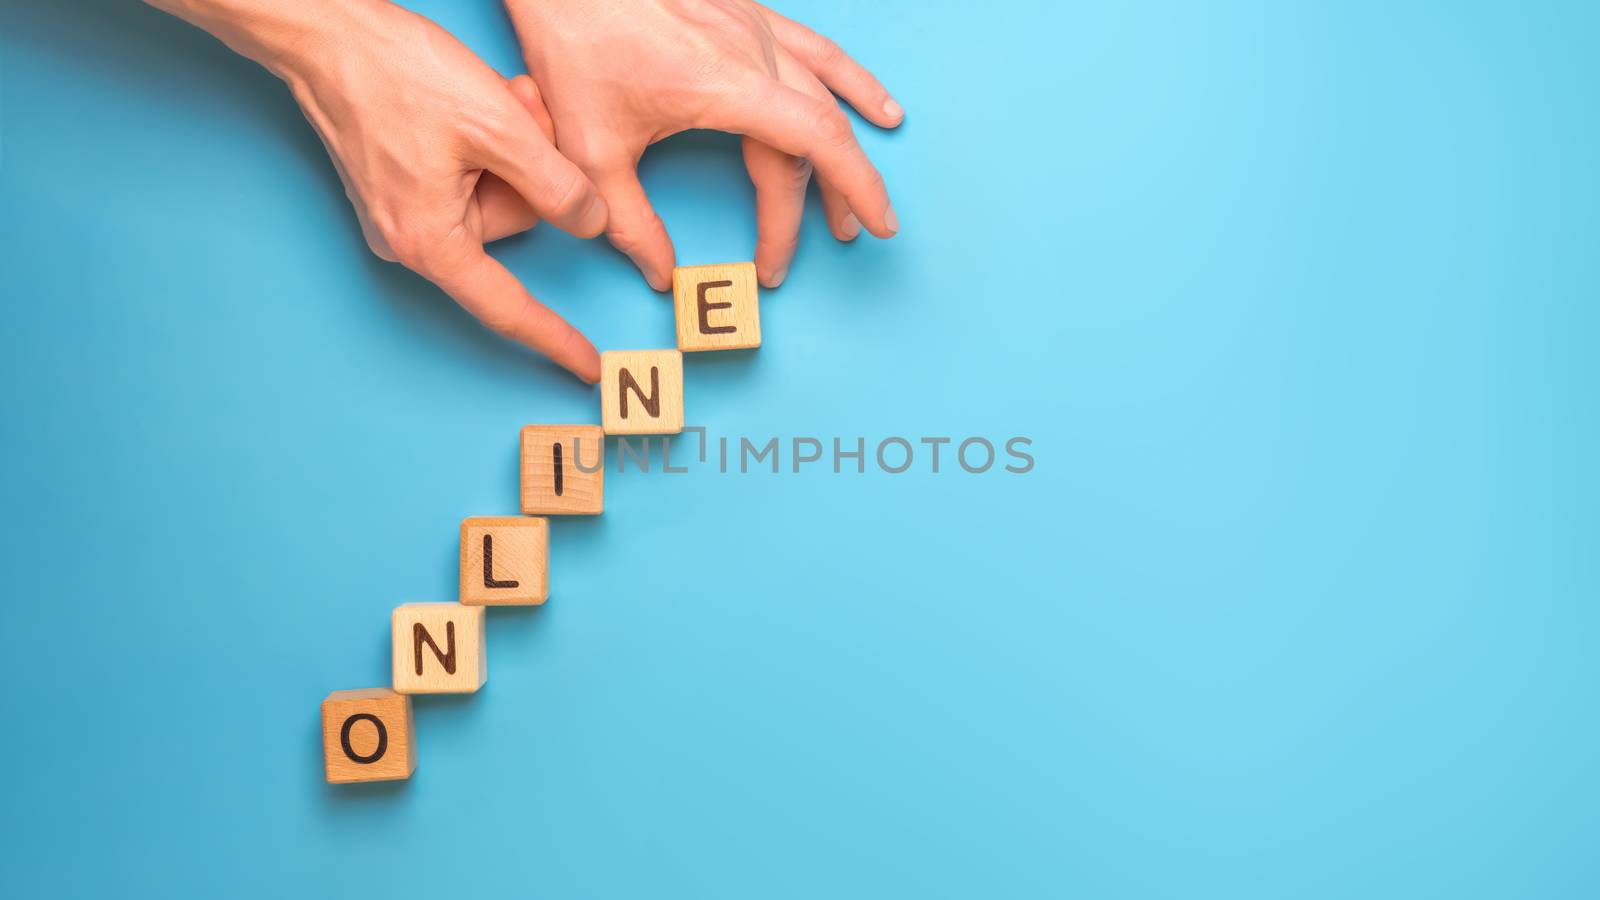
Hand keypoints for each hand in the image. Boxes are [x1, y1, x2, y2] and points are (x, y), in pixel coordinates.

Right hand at [148, 0, 609, 380]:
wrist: (329, 33)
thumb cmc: (401, 75)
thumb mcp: (500, 128)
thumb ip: (557, 186)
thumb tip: (589, 226)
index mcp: (431, 242)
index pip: (507, 307)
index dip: (553, 336)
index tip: (586, 366)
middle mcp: (411, 240)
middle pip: (513, 227)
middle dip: (533, 171)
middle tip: (524, 111)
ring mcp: (402, 214)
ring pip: (497, 197)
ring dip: (514, 148)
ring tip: (497, 98)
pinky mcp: (402, 186)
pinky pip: (469, 181)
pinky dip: (487, 145)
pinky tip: (478, 104)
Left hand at [506, 0, 902, 289]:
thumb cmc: (574, 41)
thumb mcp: (591, 149)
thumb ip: (631, 221)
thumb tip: (660, 271)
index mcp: (729, 87)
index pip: (811, 150)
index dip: (848, 193)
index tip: (855, 233)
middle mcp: (754, 53)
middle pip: (816, 135)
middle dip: (831, 195)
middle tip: (835, 237)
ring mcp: (755, 28)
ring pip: (825, 96)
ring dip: (847, 150)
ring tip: (858, 197)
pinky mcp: (747, 13)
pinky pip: (817, 52)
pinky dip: (851, 83)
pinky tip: (878, 107)